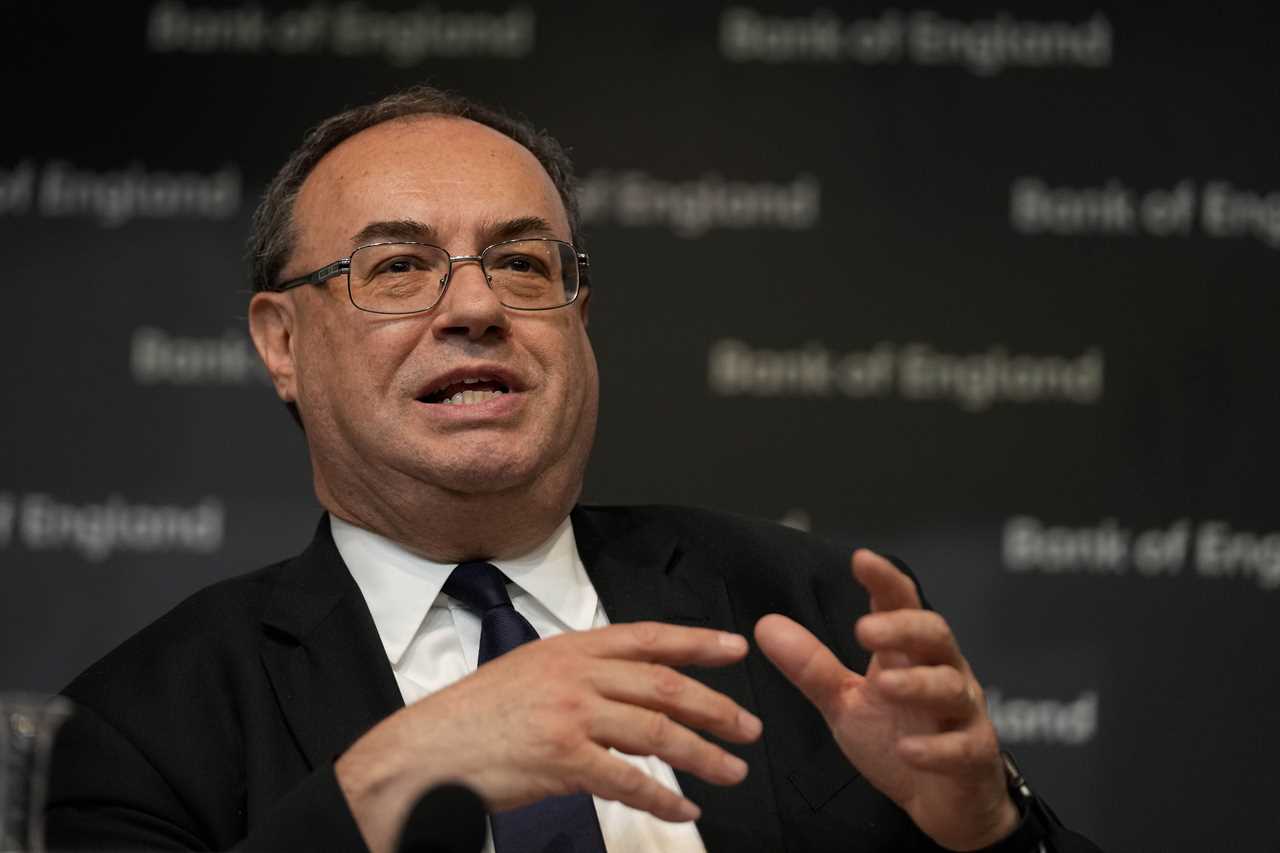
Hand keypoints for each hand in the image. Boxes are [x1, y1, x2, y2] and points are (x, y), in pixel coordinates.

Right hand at [336, 622, 762, 852]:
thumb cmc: (476, 716)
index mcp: (571, 648)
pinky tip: (683, 811)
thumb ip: (581, 675)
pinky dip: (662, 799)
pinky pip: (628, 780)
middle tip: (749, 726)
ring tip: (732, 771)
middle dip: (715, 706)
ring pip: (657, 731)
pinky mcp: (563, 759)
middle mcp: (576, 674)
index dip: (697, 641)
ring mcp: (571, 715)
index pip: (648, 637)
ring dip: (703, 754)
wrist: (428, 750)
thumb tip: (630, 691)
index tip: (735, 648)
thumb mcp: (531, 672)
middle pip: (665, 685)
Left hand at [754, 550, 1016, 851]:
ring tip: (885, 686)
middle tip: (865, 630)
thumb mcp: (846, 702)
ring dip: (918, 684)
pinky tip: (908, 751)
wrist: (943, 800)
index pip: (900, 605)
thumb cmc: (898, 737)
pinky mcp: (974, 755)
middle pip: (934, 634)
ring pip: (950, 687)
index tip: (860, 559)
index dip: (884, 580)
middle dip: (902, 628)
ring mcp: (962, 713)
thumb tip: (766, 625)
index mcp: (908, 653)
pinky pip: (962, 746)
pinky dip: (936, 748)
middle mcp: (941, 672)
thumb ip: (812, 666)